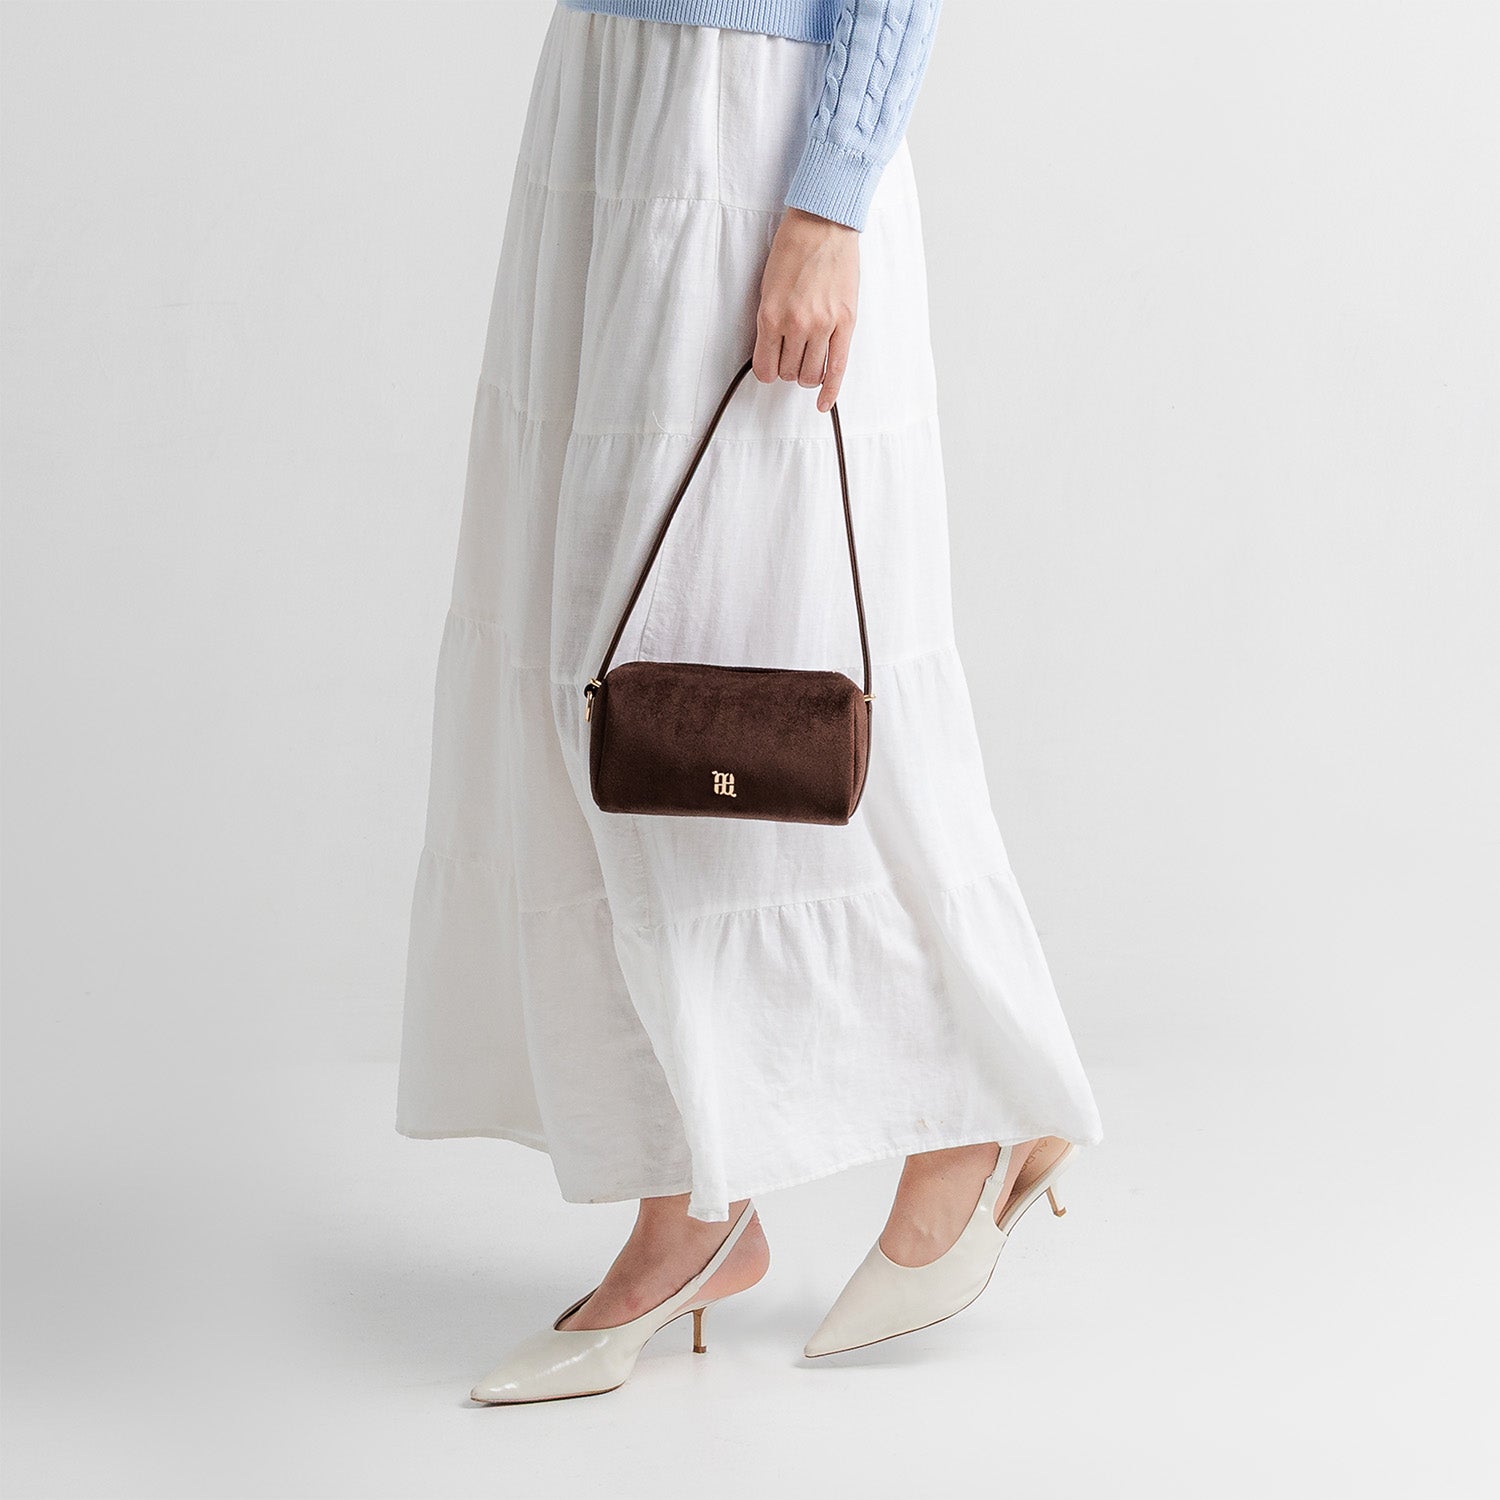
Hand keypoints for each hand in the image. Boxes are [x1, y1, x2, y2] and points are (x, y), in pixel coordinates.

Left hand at [752, 207, 859, 411]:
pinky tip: (824, 404)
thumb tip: (772, 353)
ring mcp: (823, 325)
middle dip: (789, 368)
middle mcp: (796, 324)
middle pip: (789, 373)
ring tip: (808, 359)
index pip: (765, 368)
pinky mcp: (846, 323)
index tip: (771, 366)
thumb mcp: (767, 287)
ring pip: (811, 374)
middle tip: (792, 353)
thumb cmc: (793, 249)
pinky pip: (837, 369)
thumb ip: (770, 322)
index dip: (767, 370)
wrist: (822, 223)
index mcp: (771, 315)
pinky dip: (830, 391)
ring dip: (808, 373)